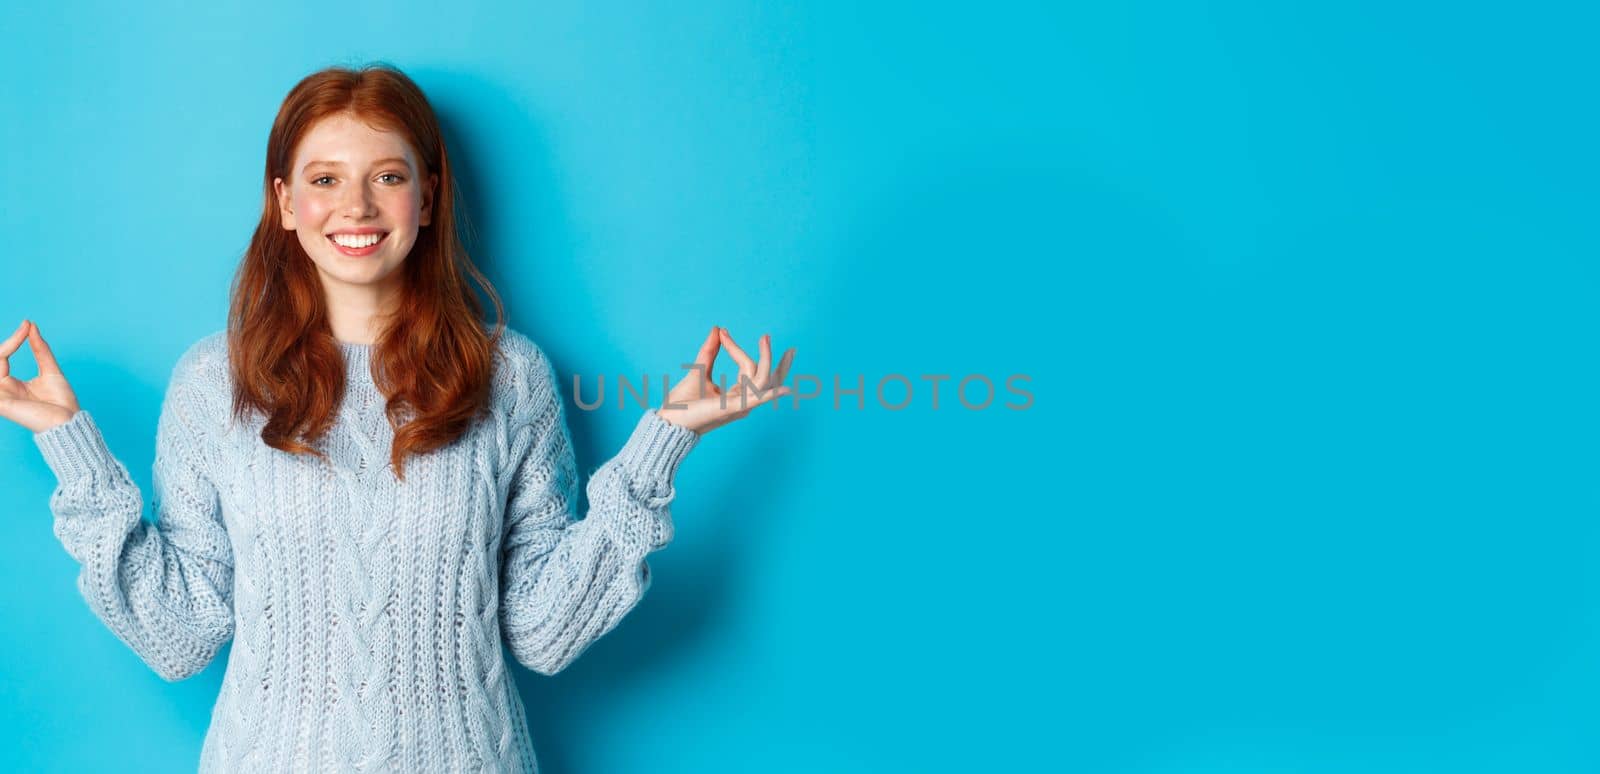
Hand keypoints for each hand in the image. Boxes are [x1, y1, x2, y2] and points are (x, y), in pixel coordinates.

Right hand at [0, 320, 79, 432]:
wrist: (69, 421)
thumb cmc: (62, 402)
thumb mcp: (50, 370)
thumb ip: (40, 350)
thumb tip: (31, 326)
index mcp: (11, 383)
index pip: (2, 355)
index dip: (14, 339)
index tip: (28, 324)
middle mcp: (2, 389)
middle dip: (9, 343)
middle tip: (26, 329)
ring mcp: (0, 396)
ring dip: (4, 349)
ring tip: (18, 338)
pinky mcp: (1, 403)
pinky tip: (4, 353)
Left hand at [657, 326, 795, 434]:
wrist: (669, 421)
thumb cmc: (683, 403)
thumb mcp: (699, 370)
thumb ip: (710, 351)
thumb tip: (717, 330)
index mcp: (736, 395)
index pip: (748, 369)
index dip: (736, 348)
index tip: (723, 332)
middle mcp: (742, 401)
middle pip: (768, 379)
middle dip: (777, 361)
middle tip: (778, 341)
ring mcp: (739, 406)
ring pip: (763, 381)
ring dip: (767, 359)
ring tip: (765, 339)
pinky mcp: (732, 409)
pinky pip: (756, 399)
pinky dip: (771, 394)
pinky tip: (786, 389)